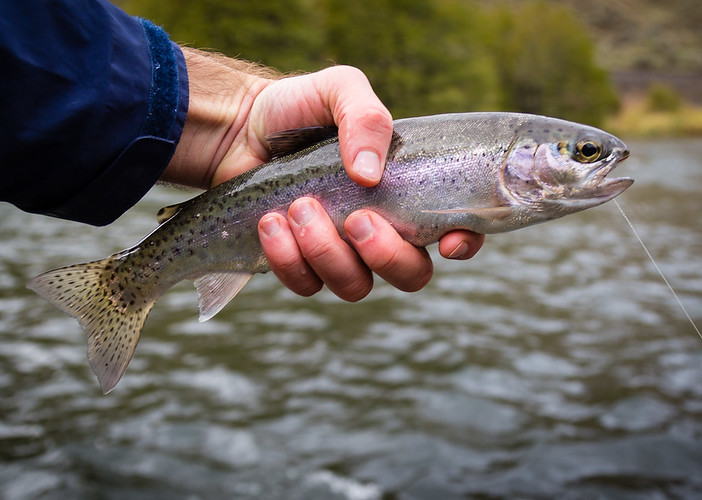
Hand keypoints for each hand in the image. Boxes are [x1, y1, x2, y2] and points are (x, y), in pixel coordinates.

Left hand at [252, 68, 483, 299]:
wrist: (237, 127)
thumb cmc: (298, 107)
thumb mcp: (339, 89)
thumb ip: (366, 118)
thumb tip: (370, 175)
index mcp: (405, 191)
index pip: (454, 228)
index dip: (463, 243)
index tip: (447, 241)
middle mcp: (381, 229)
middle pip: (411, 275)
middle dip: (387, 255)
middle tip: (356, 219)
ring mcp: (341, 253)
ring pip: (356, 286)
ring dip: (329, 253)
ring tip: (299, 207)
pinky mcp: (300, 265)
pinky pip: (307, 285)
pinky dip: (289, 259)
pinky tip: (271, 222)